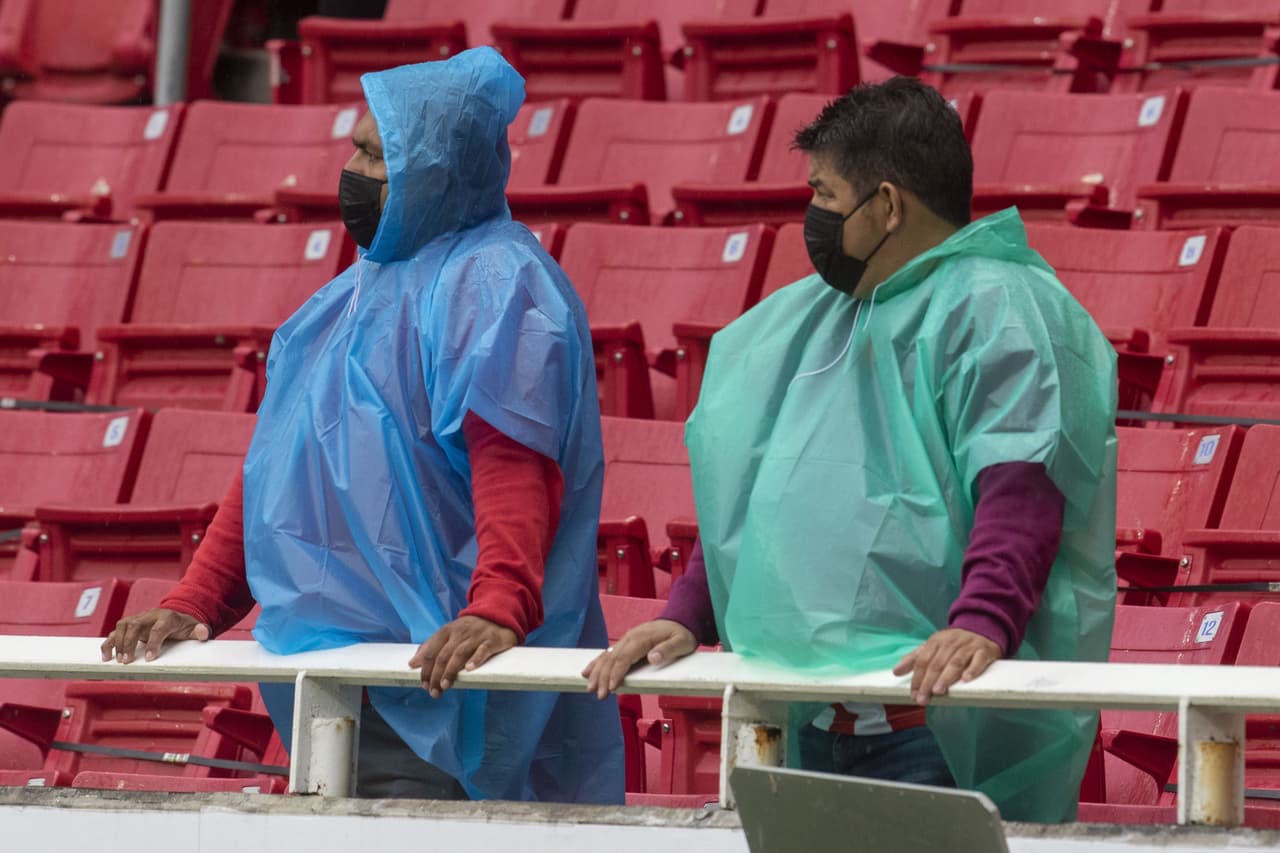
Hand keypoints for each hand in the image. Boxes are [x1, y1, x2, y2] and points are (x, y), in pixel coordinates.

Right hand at [101, 608, 210, 663]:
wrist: (175, 617)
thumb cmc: (183, 626)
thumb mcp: (194, 629)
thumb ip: (200, 631)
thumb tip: (203, 633)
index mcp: (167, 617)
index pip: (159, 628)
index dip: (154, 642)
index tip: (151, 658)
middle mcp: (150, 616)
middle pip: (135, 625)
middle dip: (130, 642)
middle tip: (128, 660)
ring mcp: (138, 619)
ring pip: (123, 626)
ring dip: (118, 643)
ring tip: (118, 660)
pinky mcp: (129, 625)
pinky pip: (115, 632)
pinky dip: (108, 643)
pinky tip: (106, 656)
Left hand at [409, 615, 517, 698]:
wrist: (497, 615)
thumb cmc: (470, 630)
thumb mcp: (449, 634)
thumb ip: (431, 647)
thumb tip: (412, 664)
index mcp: (447, 631)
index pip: (431, 651)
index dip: (425, 669)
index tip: (424, 684)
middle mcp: (460, 632)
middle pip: (443, 655)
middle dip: (436, 675)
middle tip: (434, 691)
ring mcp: (476, 636)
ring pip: (460, 653)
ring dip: (450, 670)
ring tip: (445, 685)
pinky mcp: (492, 640)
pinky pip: (483, 649)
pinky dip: (476, 659)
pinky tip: (469, 669)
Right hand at [582, 619, 696, 699]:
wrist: (679, 620)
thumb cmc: (681, 634)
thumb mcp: (682, 642)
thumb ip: (668, 649)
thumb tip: (652, 657)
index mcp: (641, 638)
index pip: (625, 657)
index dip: (616, 673)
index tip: (611, 687)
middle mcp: (630, 638)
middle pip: (612, 659)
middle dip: (602, 677)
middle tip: (598, 694)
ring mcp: (626, 641)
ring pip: (606, 657)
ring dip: (596, 672)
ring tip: (589, 687)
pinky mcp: (625, 645)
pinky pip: (608, 654)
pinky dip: (596, 663)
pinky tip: (588, 672)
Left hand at [892, 628, 1001, 705]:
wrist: (981, 629)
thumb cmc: (953, 644)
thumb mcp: (933, 647)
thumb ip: (914, 659)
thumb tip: (896, 671)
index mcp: (936, 641)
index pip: (923, 660)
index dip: (917, 677)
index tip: (913, 694)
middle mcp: (951, 642)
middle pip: (937, 663)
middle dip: (928, 682)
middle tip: (923, 698)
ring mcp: (968, 646)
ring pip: (956, 662)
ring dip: (946, 677)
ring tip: (938, 691)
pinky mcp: (984, 650)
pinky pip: (978, 660)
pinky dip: (972, 669)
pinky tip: (966, 679)